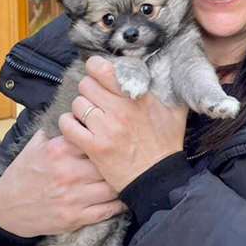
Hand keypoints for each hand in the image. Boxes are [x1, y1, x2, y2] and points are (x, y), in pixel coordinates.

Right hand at [0, 129, 126, 237]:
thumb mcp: (36, 145)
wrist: (5, 207)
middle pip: (107, 162)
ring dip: (120, 182)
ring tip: (126, 177)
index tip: (114, 139)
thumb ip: (58, 129)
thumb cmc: (23, 173)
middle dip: (117, 161)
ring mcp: (72, 197)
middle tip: (126, 159)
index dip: (106, 139)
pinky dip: (119, 204)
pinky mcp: (74, 218)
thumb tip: (80, 113)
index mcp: (59, 150)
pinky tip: (122, 197)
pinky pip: (107, 210)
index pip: (95, 138)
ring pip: (112, 187)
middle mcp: (68, 172)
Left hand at [59, 56, 188, 192]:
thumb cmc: (167, 145)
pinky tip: (76, 126)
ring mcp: (106, 129)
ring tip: (88, 114)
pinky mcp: (94, 147)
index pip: (104, 69)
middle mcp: (120, 110)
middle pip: (86, 84)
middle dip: (89, 89)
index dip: (95, 67)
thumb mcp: (177, 112)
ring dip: (80, 108)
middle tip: (95, 97)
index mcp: (138, 98)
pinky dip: (69, 123)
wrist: (158, 178)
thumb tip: (174, 69)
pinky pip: (69, 125)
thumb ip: (175, 90)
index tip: (97, 72)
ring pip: (77, 103)